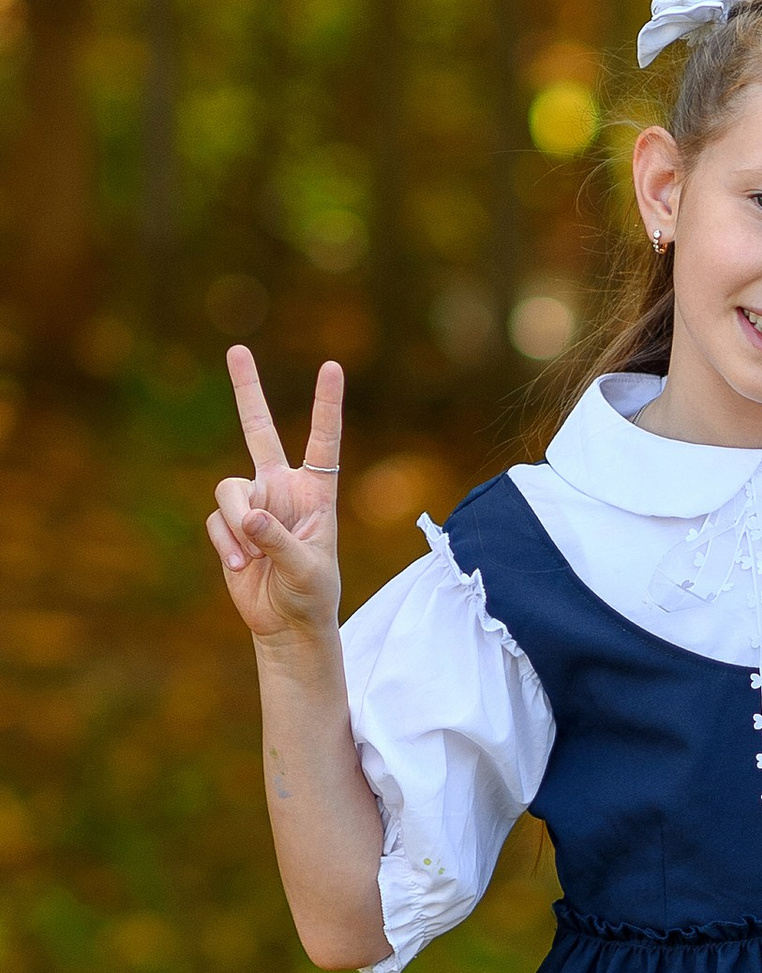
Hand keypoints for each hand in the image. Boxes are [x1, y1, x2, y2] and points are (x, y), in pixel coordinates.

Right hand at [206, 347, 344, 649]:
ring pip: (229, 489)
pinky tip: (241, 569)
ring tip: (252, 557)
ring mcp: (253, 504)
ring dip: (237, 524)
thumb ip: (279, 541)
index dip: (326, 406)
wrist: (286, 624)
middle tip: (237, 349)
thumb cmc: (311, 594)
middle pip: (259, 430)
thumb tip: (252, 516)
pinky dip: (227, 545)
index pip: (323, 442)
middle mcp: (282, 488)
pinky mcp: (230, 524)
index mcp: (316, 492)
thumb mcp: (305, 569)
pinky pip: (218, 521)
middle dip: (247, 391)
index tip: (332, 366)